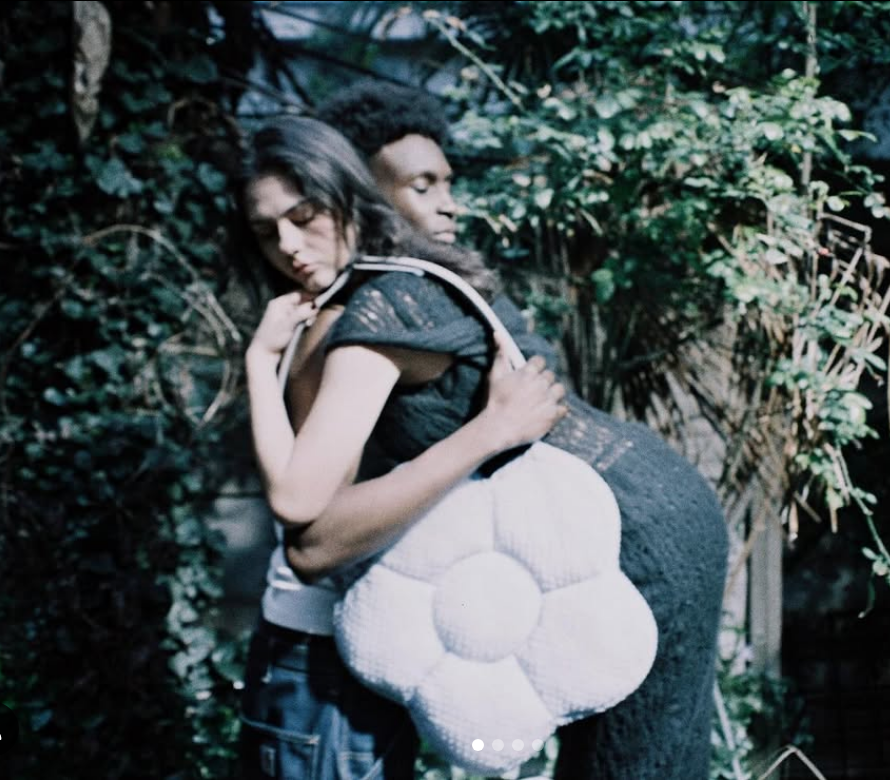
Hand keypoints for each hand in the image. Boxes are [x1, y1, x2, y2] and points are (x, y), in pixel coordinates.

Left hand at [249, 292, 317, 357]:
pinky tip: (306, 326)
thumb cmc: (272, 339)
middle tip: (312, 318)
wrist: (264, 354)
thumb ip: (300, 314)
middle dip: (310, 309)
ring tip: (308, 324)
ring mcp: (286, 315)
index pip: (298, 294)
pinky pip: (301, 318)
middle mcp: (282, 307)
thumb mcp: (287, 325)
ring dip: (309, 316)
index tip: (318, 304)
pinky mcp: (289, 323)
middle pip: (302, 302)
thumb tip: (314, 307)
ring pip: (303, 311)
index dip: (309, 298)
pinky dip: (306, 321)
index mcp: (279, 303)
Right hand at [477, 332, 566, 451]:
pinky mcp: (553, 415)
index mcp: (528, 373)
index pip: (540, 361)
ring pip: (560, 390)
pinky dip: (558, 409)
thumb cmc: (495, 400)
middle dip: (543, 382)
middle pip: (550, 376)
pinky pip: (564, 408)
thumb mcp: (495, 375)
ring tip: (543, 400)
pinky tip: (548, 412)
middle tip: (533, 391)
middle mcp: (541, 384)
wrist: (499, 427)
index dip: (535, 368)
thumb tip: (498, 333)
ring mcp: (548, 400)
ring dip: (553, 393)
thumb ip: (500, 354)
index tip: (530, 375)